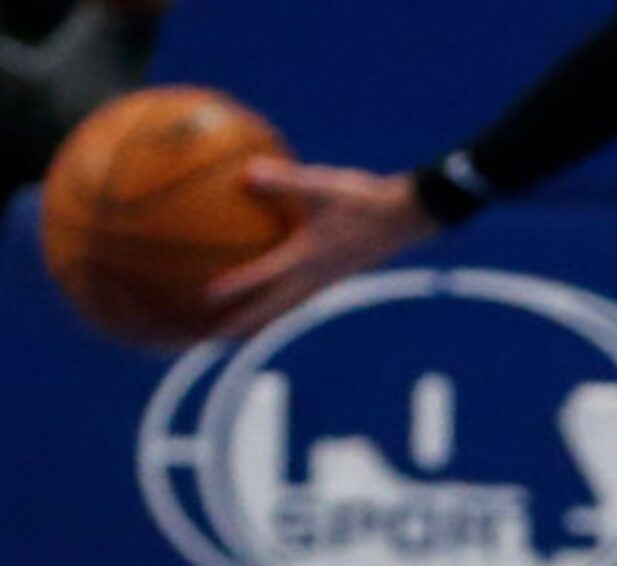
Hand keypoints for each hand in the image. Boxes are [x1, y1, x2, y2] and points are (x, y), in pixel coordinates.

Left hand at [202, 158, 438, 339]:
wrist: (405, 218)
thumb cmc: (365, 198)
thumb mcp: (324, 184)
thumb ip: (286, 179)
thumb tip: (246, 172)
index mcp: (309, 256)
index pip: (266, 275)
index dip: (238, 285)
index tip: (208, 296)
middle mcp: (315, 277)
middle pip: (272, 310)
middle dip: (241, 325)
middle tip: (210, 339)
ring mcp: (324, 283)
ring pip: (284, 312)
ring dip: (257, 325)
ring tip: (232, 337)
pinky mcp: (330, 281)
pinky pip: (295, 302)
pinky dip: (275, 310)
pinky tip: (265, 306)